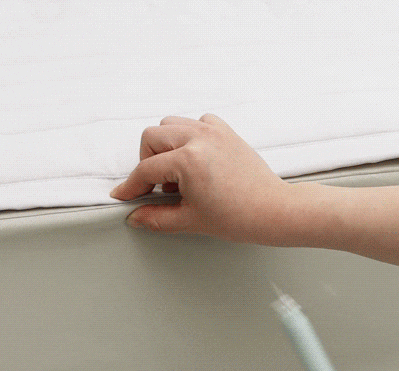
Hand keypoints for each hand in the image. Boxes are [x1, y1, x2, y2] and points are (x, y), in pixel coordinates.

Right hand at [110, 114, 299, 244]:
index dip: (132, 187)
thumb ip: (156, 217)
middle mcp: (199, 138)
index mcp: (188, 160)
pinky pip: (197, 122)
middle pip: (152, 137)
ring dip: (165, 146)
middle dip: (147, 162)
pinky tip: (194, 159)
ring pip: (172, 124)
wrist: (272, 211)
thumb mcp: (190, 220)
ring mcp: (214, 131)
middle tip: (155, 187)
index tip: (125, 196)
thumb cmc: (239, 216)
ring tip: (175, 174)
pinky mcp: (226, 132)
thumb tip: (136, 216)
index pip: (146, 170)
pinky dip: (189, 136)